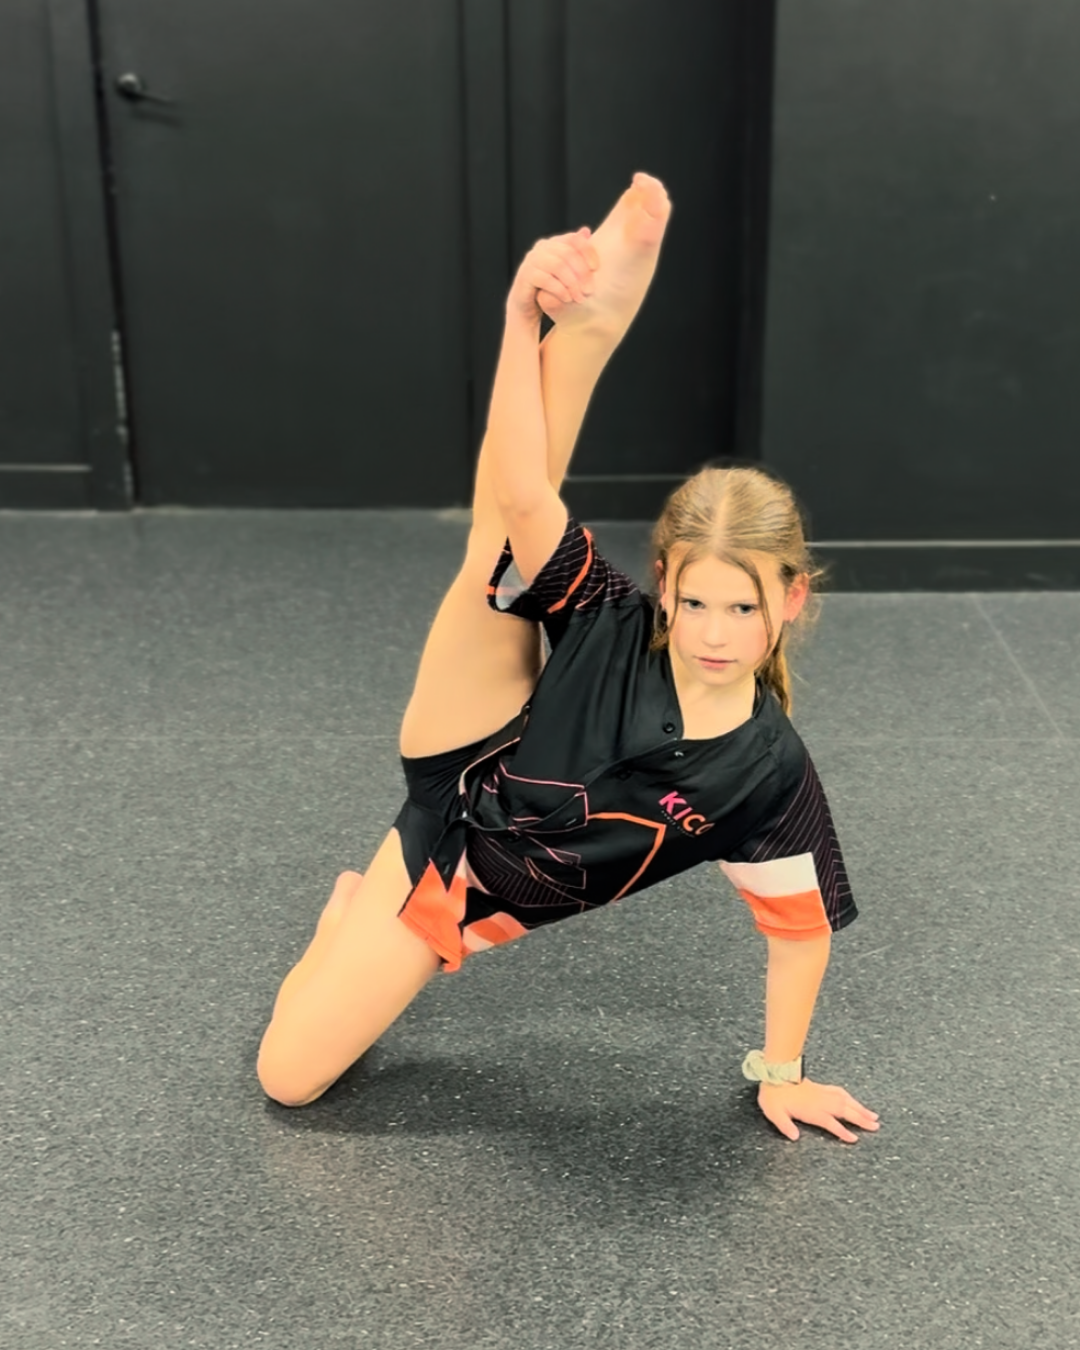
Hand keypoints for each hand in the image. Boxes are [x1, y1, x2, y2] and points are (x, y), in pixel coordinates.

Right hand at [507, 228, 599, 326]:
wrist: (527, 306)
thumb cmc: (550, 288)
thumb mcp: (566, 271)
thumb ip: (575, 253)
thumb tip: (586, 230)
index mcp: (553, 243)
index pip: (574, 239)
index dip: (588, 251)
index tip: (596, 268)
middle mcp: (541, 248)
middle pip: (567, 253)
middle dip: (582, 273)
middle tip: (590, 290)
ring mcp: (531, 260)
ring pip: (558, 266)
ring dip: (572, 284)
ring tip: (580, 298)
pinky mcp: (525, 276)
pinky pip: (546, 279)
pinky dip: (560, 290)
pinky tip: (567, 299)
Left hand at [757, 1078, 879, 1143]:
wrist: (774, 1072)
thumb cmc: (773, 1095)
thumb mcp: (774, 1113)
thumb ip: (785, 1126)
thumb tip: (794, 1137)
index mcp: (811, 1110)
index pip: (831, 1123)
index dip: (842, 1131)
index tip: (855, 1139)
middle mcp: (821, 1101)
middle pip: (845, 1111)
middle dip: (861, 1119)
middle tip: (876, 1126)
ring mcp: (822, 1093)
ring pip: (846, 1101)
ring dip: (860, 1108)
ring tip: (873, 1116)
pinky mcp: (820, 1087)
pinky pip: (840, 1092)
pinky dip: (850, 1097)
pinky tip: (854, 1101)